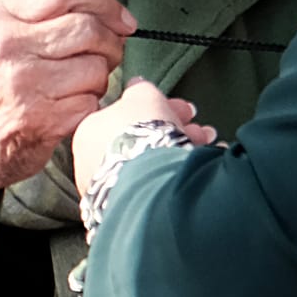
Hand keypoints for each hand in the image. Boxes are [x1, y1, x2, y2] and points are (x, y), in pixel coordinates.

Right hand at [0, 0, 134, 230]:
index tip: (123, 20)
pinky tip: (72, 108)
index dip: (104, 3)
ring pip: (96, 67)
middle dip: (111, 43)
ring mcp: (24, 84)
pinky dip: (91, 105)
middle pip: (87, 28)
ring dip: (100, 78)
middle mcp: (7, 46)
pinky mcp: (41, 119)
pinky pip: (91, 102)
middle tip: (109, 55)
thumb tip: (114, 18)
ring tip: (81, 85)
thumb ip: (45, 16)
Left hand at [72, 78, 214, 195]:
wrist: (147, 183)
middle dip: (174, 131)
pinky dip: (177, 176)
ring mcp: (108, 191)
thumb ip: (139, 88)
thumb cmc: (140, 133)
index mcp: (88, 132)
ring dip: (181, 151)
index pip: (125, 116)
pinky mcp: (127, 211)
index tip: (181, 110)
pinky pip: (155, 187)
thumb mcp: (142, 95)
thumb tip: (137, 84)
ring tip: (208, 147)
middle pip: (139, 141)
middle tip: (198, 128)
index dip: (158, 109)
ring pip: (150, 164)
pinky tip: (201, 170)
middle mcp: (91, 164)